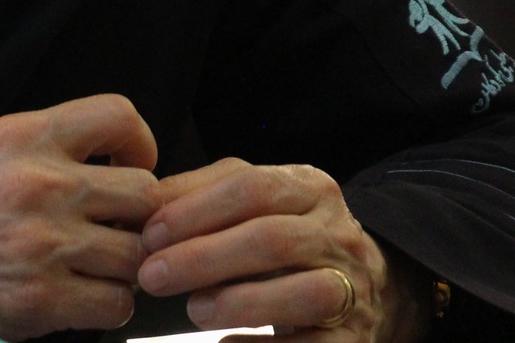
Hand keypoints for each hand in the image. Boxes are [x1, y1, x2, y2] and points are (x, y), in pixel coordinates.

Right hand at [0, 94, 159, 339]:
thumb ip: (37, 150)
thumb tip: (101, 163)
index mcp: (19, 137)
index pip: (117, 115)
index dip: (139, 144)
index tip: (128, 165)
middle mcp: (38, 183)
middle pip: (145, 193)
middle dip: (137, 216)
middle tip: (114, 229)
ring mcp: (42, 243)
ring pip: (137, 254)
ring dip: (122, 266)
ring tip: (93, 268)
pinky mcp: (40, 299)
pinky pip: (115, 304)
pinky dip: (105, 306)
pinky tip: (78, 298)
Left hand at [137, 157, 429, 341]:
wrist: (372, 289)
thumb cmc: (289, 240)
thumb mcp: (255, 204)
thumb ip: (201, 194)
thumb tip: (142, 206)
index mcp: (309, 188)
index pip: (250, 187)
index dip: (194, 210)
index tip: (148, 235)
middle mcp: (337, 234)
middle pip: (271, 239)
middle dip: (203, 258)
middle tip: (152, 277)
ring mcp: (353, 288)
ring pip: (306, 291)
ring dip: (242, 302)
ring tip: (193, 311)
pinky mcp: (356, 339)